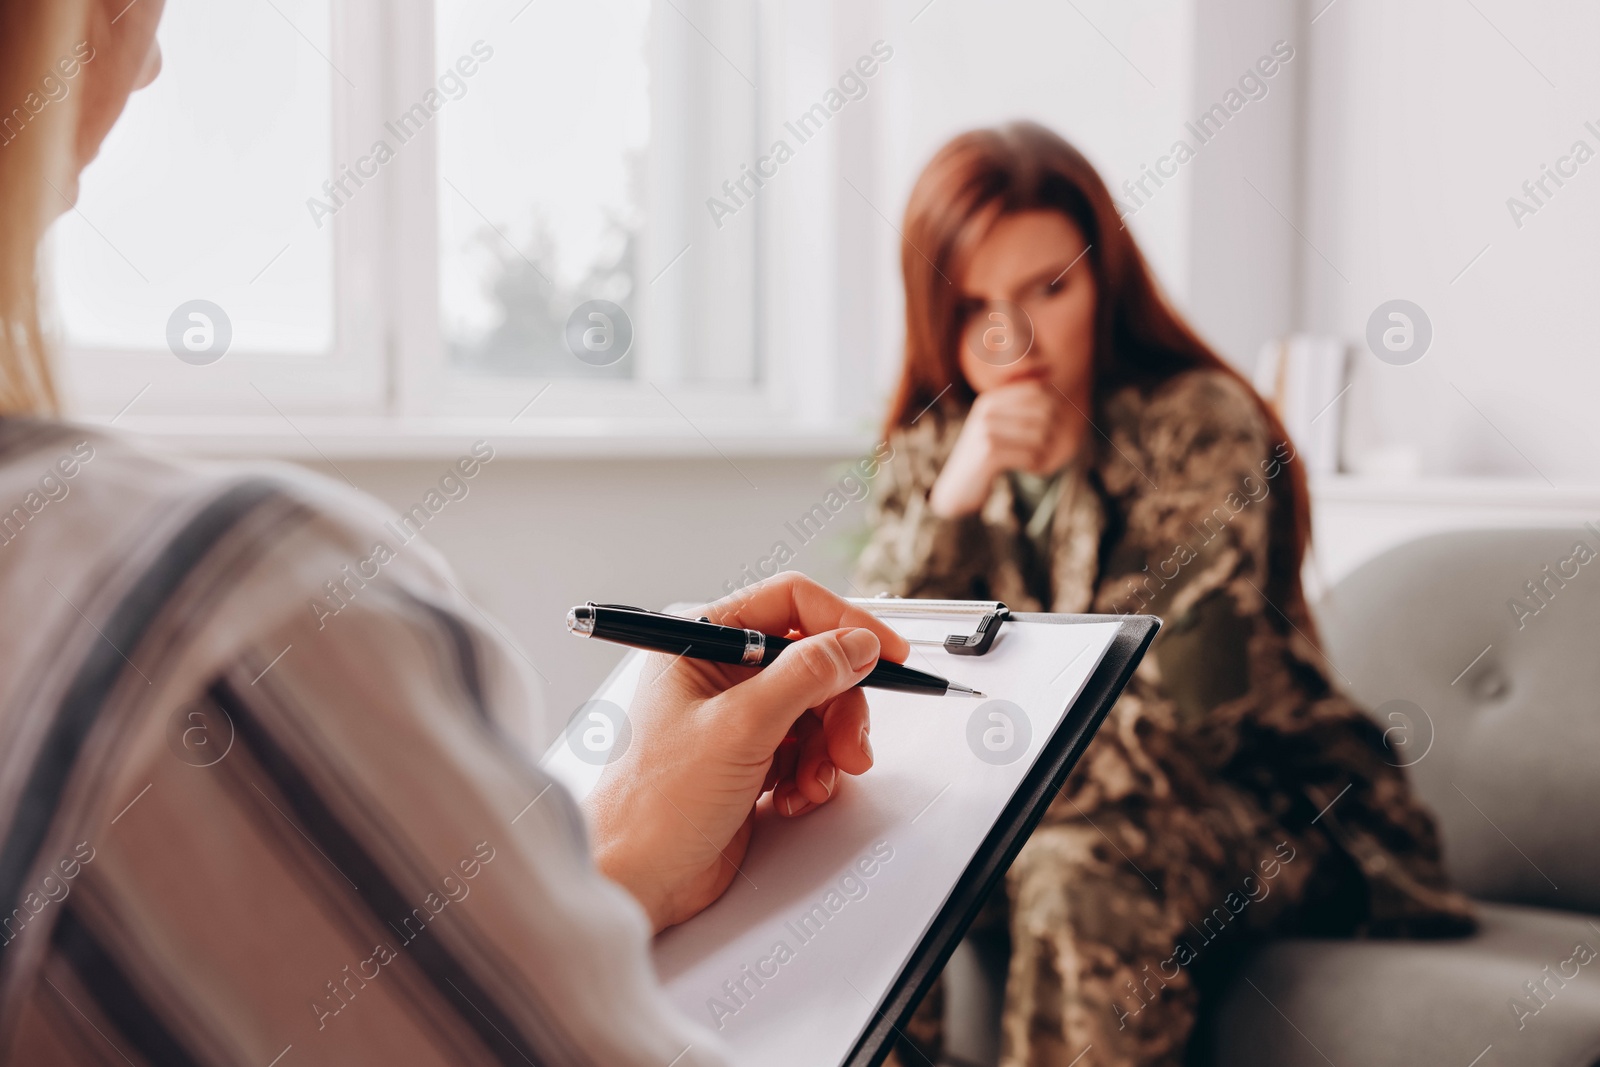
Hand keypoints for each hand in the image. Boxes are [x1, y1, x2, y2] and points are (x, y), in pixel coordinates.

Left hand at [582, 572, 911, 931]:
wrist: (637, 879)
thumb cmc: (655, 803)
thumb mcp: (739, 727)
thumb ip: (804, 676)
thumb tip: (855, 644)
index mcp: (702, 641)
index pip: (790, 603)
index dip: (844, 623)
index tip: (886, 653)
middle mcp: (720, 672)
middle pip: (814, 661)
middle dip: (840, 705)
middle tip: (849, 745)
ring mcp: (737, 717)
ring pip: (818, 708)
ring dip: (828, 747)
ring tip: (813, 782)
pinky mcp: (751, 758)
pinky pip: (807, 748)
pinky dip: (813, 773)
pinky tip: (794, 797)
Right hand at [928, 381, 1080, 516]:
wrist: (957, 487)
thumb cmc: (984, 456)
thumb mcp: (995, 426)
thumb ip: (1017, 408)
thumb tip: (1049, 384)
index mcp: (990, 400)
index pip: (1037, 390)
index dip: (1054, 407)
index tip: (1053, 426)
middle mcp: (986, 410)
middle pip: (1043, 411)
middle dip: (1053, 430)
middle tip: (1047, 446)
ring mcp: (986, 430)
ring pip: (1040, 434)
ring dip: (1045, 450)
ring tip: (1037, 458)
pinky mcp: (989, 453)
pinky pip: (1030, 455)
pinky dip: (1036, 465)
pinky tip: (1030, 469)